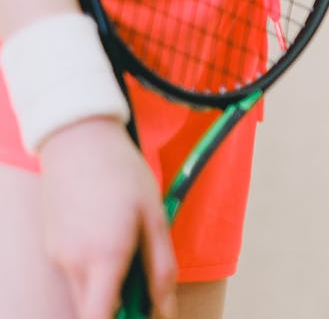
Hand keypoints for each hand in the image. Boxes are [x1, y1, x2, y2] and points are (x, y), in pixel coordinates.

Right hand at [38, 118, 176, 318]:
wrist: (78, 139)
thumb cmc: (123, 174)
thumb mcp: (155, 217)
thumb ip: (162, 268)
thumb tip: (165, 310)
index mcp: (104, 257)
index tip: (139, 318)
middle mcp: (73, 263)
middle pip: (93, 310)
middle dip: (119, 308)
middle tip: (146, 288)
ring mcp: (57, 256)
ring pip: (84, 293)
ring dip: (108, 289)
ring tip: (130, 251)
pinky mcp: (52, 247)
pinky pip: (75, 274)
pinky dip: (95, 271)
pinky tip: (110, 237)